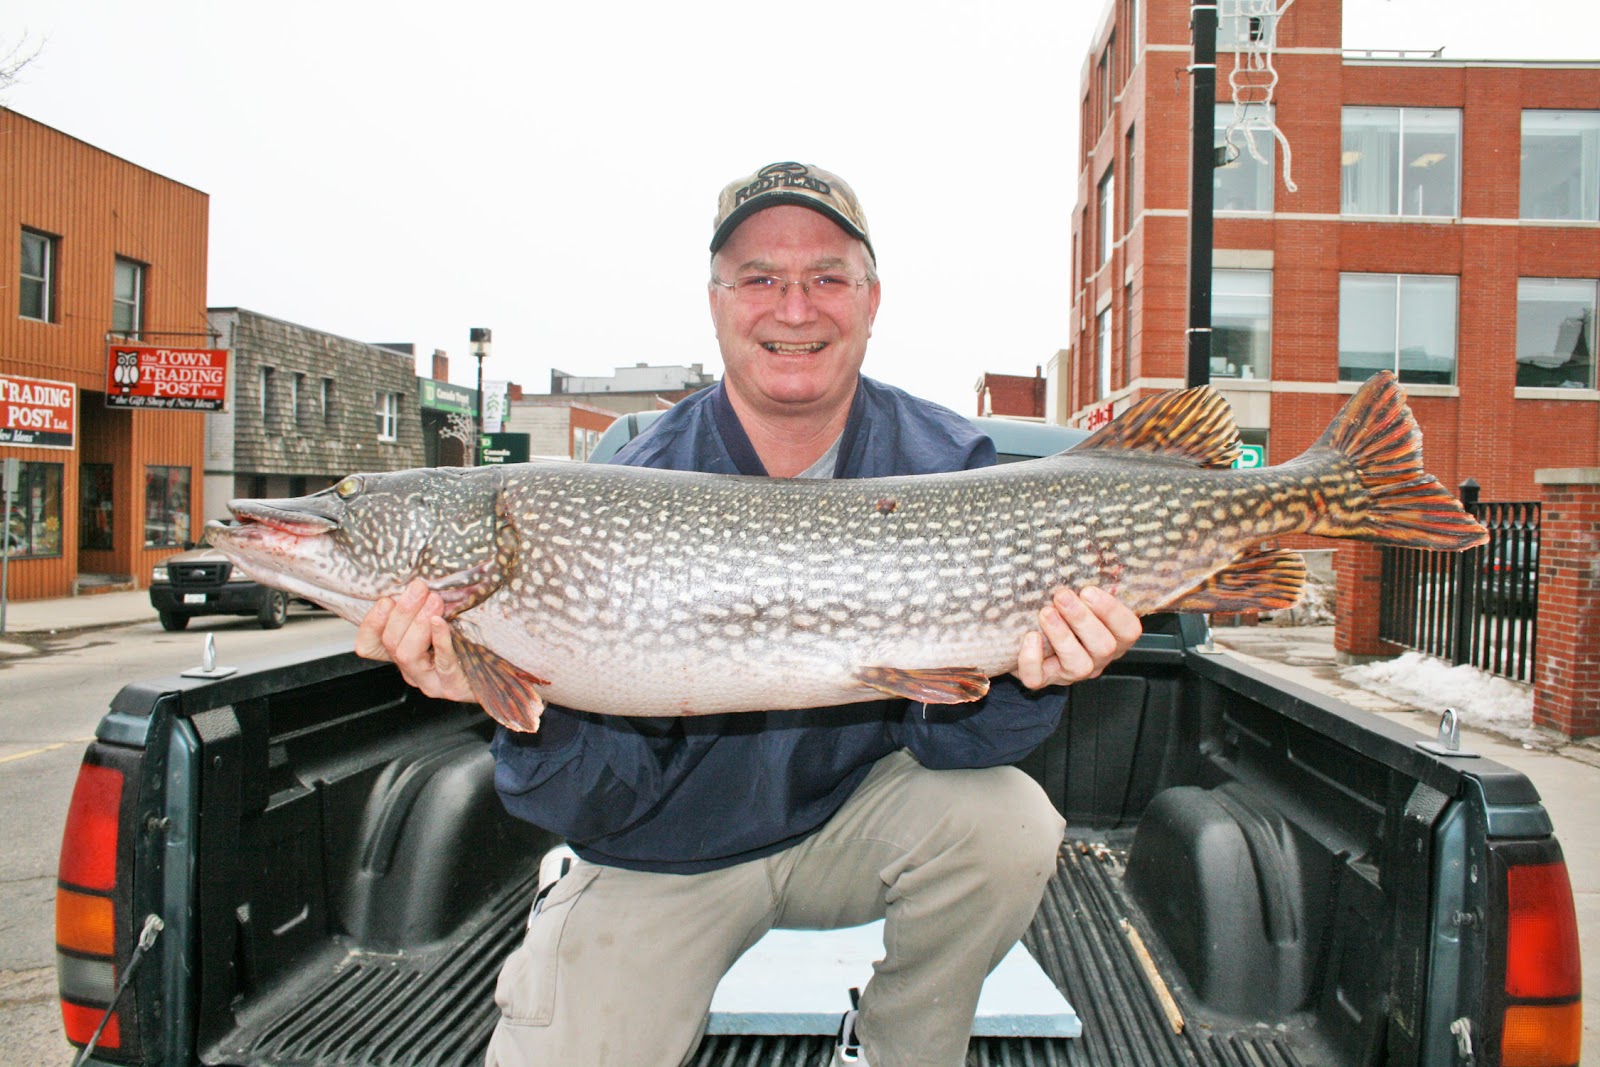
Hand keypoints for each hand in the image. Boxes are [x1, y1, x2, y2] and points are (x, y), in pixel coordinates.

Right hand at [353, 578, 477, 702]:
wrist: (499, 673)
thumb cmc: (470, 642)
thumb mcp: (441, 622)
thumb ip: (422, 609)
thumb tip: (416, 581)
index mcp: (402, 653)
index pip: (369, 644)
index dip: (371, 622)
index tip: (386, 600)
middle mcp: (411, 670)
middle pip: (390, 643)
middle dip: (403, 612)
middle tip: (419, 588)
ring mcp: (429, 681)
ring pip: (406, 654)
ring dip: (418, 623)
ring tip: (434, 602)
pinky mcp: (452, 687)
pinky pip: (442, 663)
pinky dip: (440, 640)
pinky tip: (441, 623)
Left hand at [1013, 586, 1141, 688]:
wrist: (1024, 636)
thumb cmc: (1058, 611)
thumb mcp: (1078, 599)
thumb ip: (1085, 588)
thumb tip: (1080, 555)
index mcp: (1112, 636)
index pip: (1129, 630)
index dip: (1112, 611)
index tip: (1089, 590)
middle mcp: (1096, 658)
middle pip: (1104, 647)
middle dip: (1083, 619)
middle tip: (1062, 596)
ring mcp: (1070, 672)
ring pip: (1078, 665)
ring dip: (1062, 636)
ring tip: (1046, 613)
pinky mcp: (1043, 679)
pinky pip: (1038, 678)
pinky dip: (1032, 659)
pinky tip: (1030, 637)